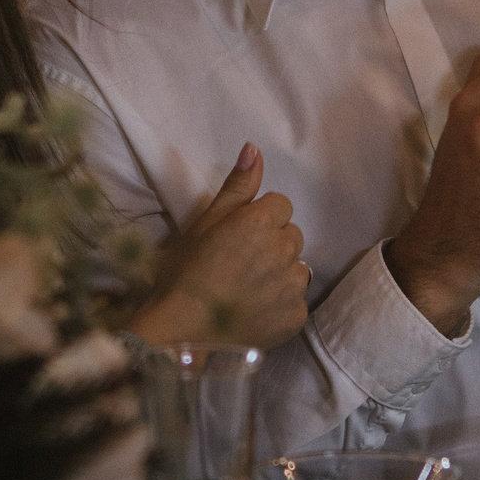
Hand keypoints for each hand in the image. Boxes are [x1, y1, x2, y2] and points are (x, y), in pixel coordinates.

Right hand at [131, 144, 311, 349]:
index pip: (281, 205)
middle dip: (273, 244)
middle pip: (292, 236)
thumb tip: (254, 149)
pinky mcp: (295, 316)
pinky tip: (254, 311)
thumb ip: (237, 186)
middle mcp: (284, 250)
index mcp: (261, 222)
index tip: (238, 237)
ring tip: (247, 289)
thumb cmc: (185, 273)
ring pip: (298, 268)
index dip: (259, 219)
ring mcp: (292, 286)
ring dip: (280, 274)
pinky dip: (280, 305)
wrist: (182, 331)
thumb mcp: (205, 223)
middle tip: (240, 263)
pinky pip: (296, 302)